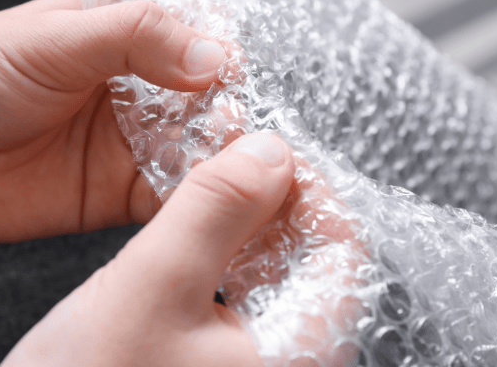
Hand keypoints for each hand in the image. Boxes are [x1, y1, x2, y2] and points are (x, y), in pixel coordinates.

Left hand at [0, 0, 231, 244]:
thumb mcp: (50, 40)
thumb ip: (135, 38)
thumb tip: (214, 55)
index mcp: (122, 30)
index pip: (196, 36)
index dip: (222, 57)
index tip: (236, 81)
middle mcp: (137, 84)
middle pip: (209, 97)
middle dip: (232, 114)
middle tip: (245, 135)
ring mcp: (134, 140)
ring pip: (202, 148)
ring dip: (226, 160)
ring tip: (246, 173)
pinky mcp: (125, 193)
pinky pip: (177, 197)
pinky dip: (203, 203)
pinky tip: (219, 203)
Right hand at [0, 132, 295, 366]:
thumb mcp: (151, 286)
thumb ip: (216, 210)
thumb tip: (271, 150)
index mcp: (300, 353)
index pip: (346, 252)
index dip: (312, 188)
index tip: (270, 151)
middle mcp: (294, 362)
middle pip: (315, 262)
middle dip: (276, 202)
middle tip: (233, 161)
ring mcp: (262, 365)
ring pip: (281, 277)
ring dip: (250, 227)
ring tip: (212, 188)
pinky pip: (251, 300)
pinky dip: (230, 258)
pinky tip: (199, 238)